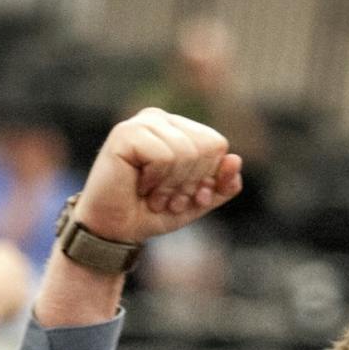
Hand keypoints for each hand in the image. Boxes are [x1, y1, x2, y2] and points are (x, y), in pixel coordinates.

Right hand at [70, 108, 242, 246]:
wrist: (113, 230)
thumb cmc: (151, 212)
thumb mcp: (196, 202)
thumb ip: (222, 185)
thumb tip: (235, 160)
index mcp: (179, 129)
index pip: (217, 145)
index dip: (206, 178)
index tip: (184, 196)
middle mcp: (160, 119)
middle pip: (205, 147)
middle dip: (189, 183)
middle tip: (166, 198)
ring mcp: (142, 123)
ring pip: (186, 152)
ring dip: (171, 186)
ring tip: (153, 196)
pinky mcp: (125, 133)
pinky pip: (164, 156)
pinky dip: (155, 181)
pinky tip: (139, 185)